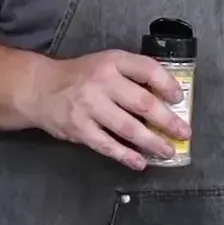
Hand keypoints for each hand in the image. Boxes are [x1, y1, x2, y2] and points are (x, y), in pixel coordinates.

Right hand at [21, 49, 189, 170]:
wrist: (40, 88)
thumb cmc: (80, 77)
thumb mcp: (106, 64)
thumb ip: (132, 76)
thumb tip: (166, 99)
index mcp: (112, 62)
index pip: (148, 69)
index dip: (167, 85)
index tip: (179, 99)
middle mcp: (102, 82)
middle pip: (143, 103)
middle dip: (168, 121)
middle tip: (183, 132)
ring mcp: (90, 106)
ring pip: (129, 128)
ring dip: (153, 142)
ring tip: (168, 151)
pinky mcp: (79, 128)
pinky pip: (108, 145)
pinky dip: (127, 156)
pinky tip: (140, 162)